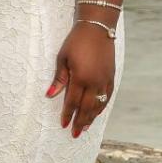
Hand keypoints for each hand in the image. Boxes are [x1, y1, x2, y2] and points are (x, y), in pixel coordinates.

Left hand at [47, 21, 115, 137]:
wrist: (97, 28)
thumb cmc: (76, 41)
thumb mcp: (62, 58)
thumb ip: (59, 78)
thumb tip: (50, 94)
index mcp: (80, 77)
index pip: (73, 102)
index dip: (67, 114)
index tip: (63, 125)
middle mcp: (94, 82)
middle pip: (87, 108)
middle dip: (80, 121)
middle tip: (74, 134)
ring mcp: (105, 80)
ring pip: (98, 104)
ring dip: (91, 118)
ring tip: (85, 128)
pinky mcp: (111, 76)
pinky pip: (107, 96)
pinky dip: (102, 107)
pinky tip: (97, 113)